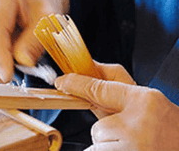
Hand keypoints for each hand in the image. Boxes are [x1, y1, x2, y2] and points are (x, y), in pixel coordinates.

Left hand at [55, 62, 178, 150]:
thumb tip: (82, 84)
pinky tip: (131, 149)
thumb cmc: (165, 125)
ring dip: (111, 145)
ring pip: (100, 143)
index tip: (62, 82)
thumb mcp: (143, 101)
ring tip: (135, 144)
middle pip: (98, 127)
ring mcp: (130, 148)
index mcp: (144, 101)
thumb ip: (112, 93)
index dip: (77, 84)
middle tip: (132, 133)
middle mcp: (136, 126)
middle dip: (108, 131)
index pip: (99, 88)